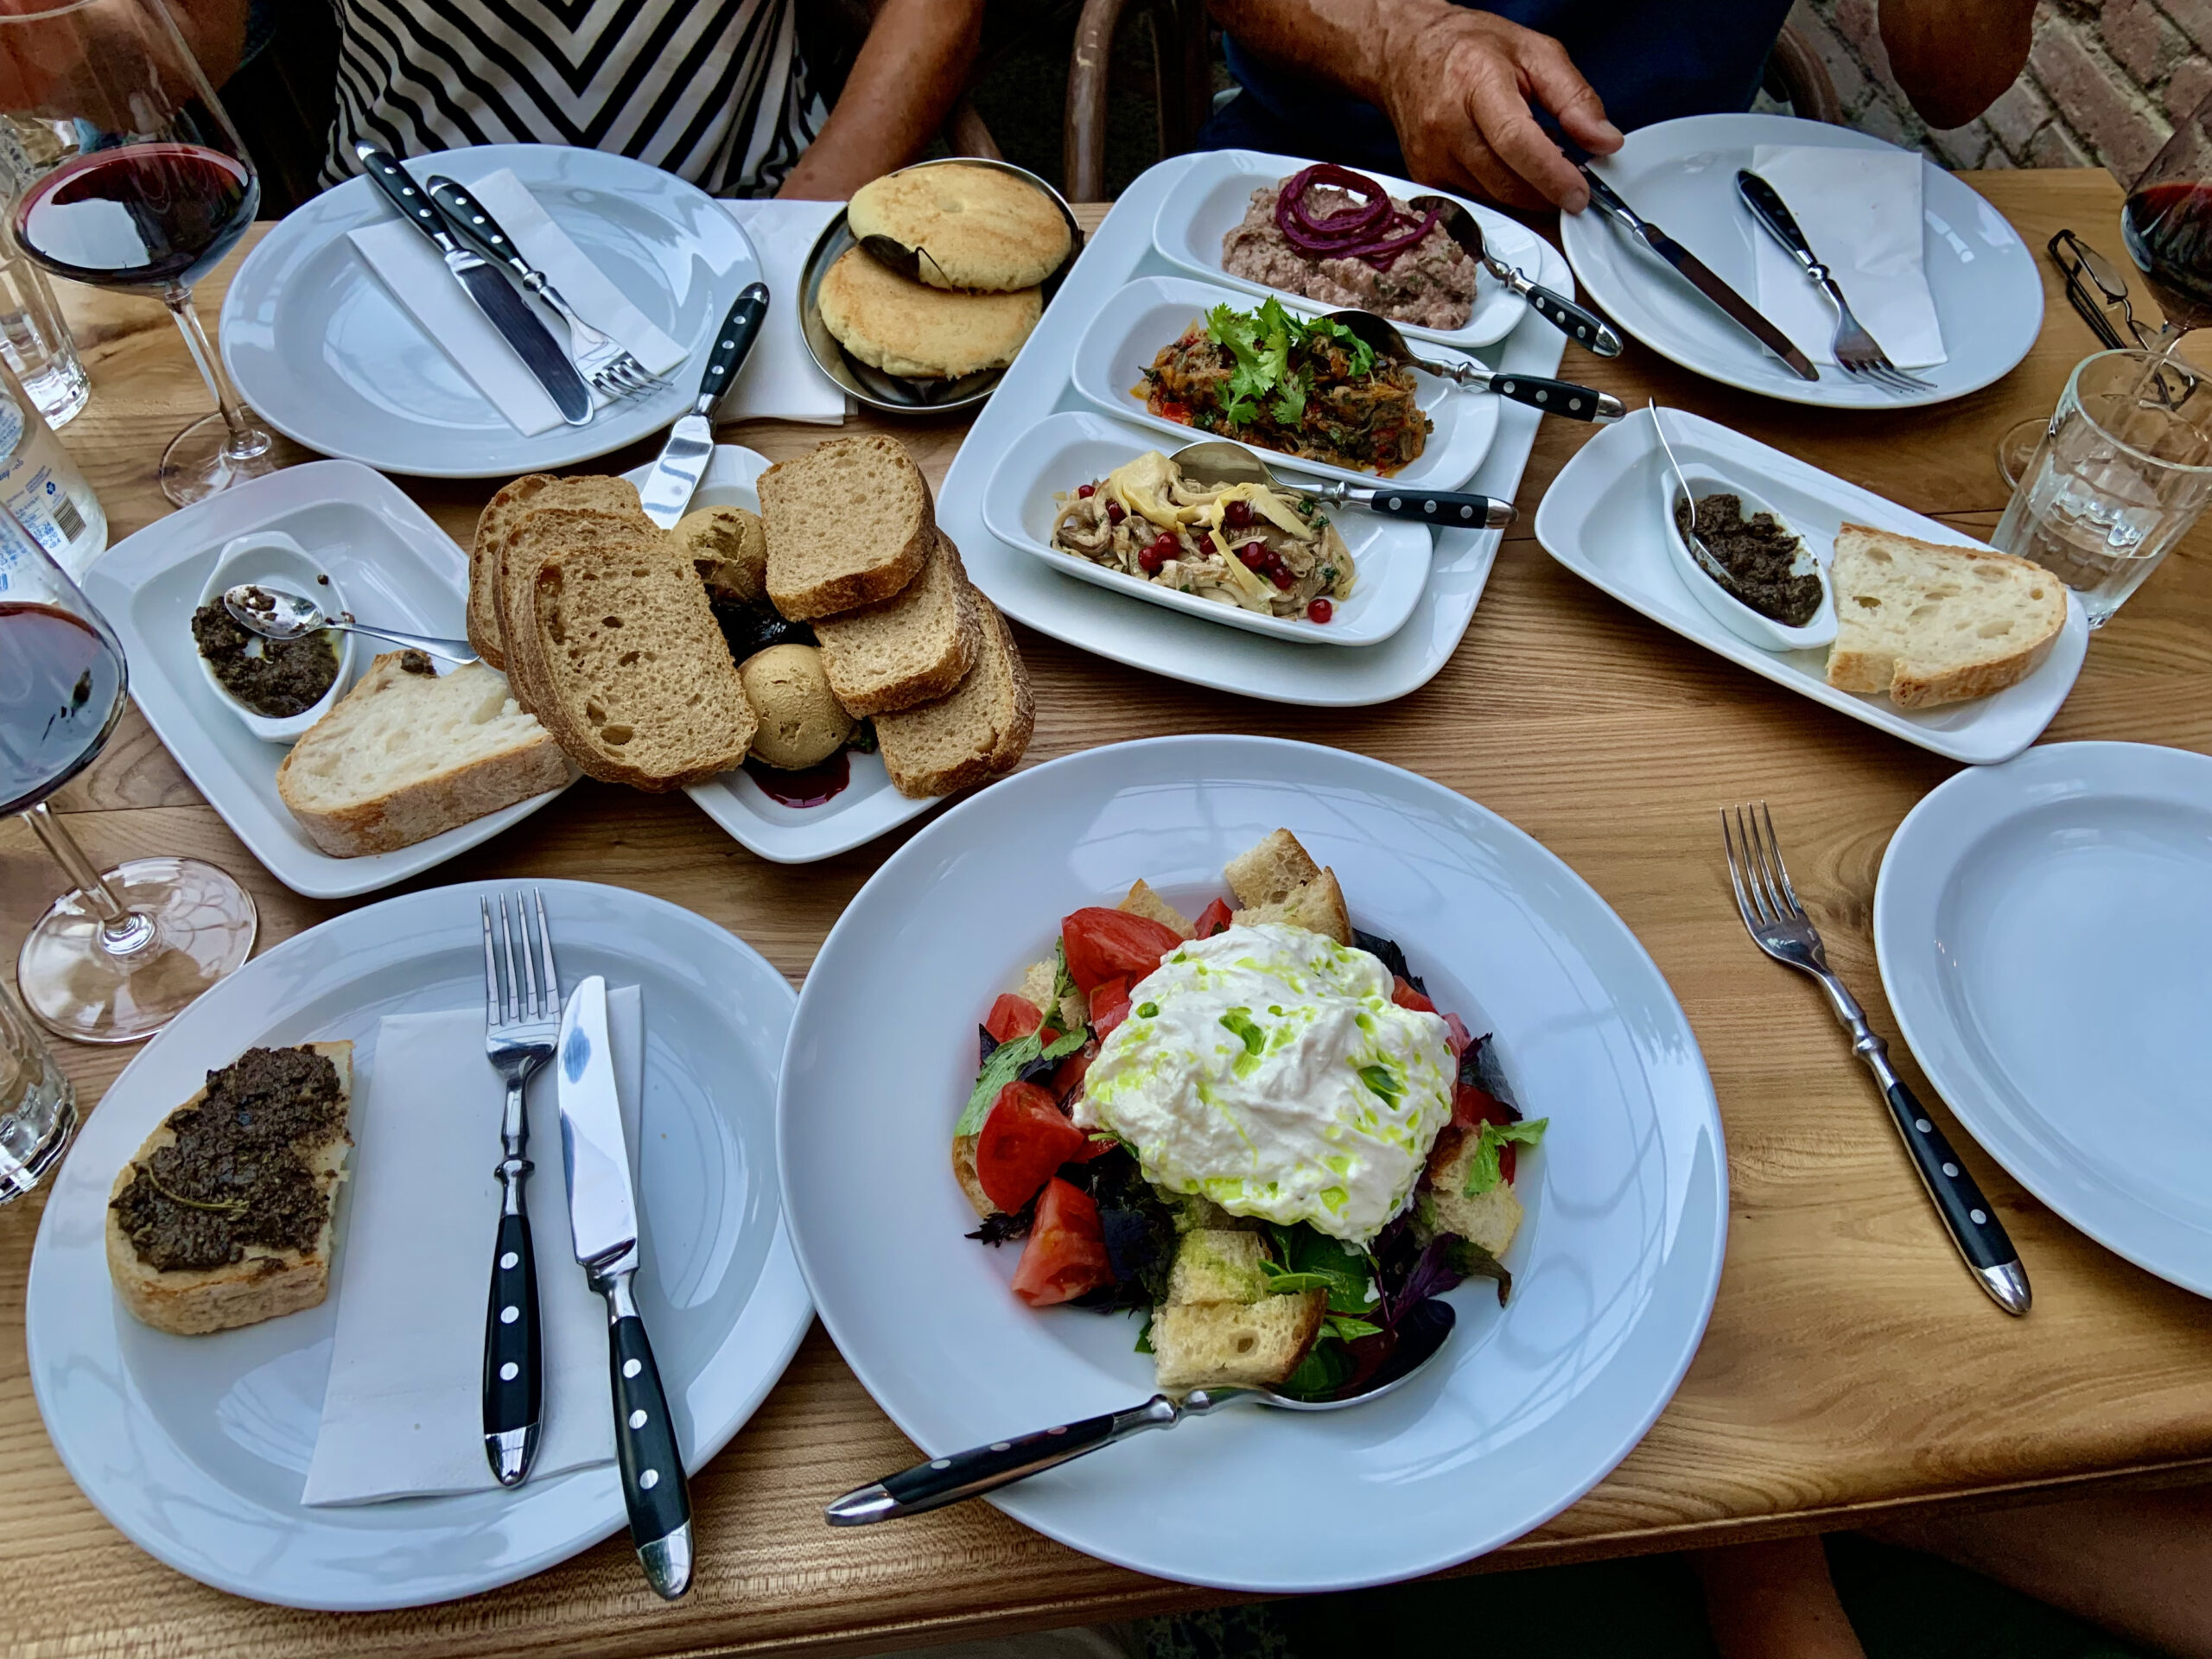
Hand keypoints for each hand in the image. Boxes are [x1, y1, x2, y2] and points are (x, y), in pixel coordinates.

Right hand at [1373, 7, 1621, 210]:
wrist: (1405, 53)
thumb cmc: (1468, 48)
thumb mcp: (1533, 51)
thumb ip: (1574, 95)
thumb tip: (1604, 140)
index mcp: (1475, 82)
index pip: (1515, 141)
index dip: (1552, 173)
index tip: (1580, 192)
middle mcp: (1445, 125)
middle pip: (1505, 181)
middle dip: (1546, 193)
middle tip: (1573, 187)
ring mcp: (1430, 157)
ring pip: (1492, 198)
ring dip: (1526, 195)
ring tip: (1542, 170)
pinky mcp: (1425, 178)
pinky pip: (1474, 201)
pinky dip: (1502, 197)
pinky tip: (1512, 174)